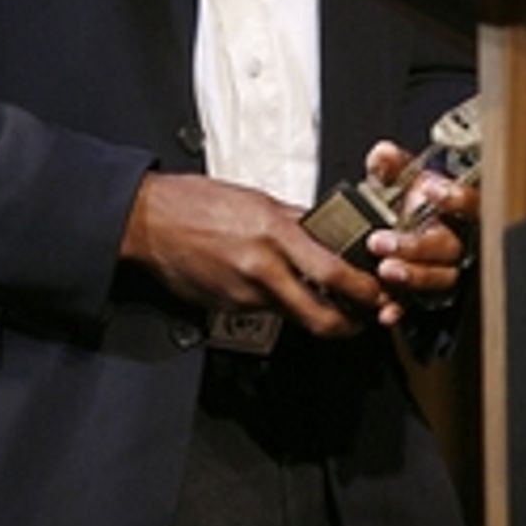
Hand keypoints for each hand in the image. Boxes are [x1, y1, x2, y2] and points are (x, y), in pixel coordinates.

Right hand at [121, 171, 385, 340]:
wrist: (148, 221)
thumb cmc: (195, 202)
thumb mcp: (257, 200)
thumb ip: (295, 220)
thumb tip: (326, 231)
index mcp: (274, 234)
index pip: (334, 273)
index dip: (364, 291)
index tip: (377, 293)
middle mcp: (262, 269)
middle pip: (320, 316)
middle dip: (349, 325)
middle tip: (362, 320)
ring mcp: (244, 294)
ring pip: (293, 313)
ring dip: (311, 310)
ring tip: (317, 296)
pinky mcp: (228, 307)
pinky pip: (263, 310)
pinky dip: (276, 302)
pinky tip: (269, 285)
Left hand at [362, 138, 479, 327]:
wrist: (398, 234)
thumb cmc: (410, 205)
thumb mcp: (401, 181)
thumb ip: (392, 166)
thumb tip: (384, 154)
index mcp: (457, 213)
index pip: (475, 206)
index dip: (459, 199)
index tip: (432, 189)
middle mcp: (456, 244)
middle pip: (450, 249)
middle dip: (417, 246)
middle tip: (381, 241)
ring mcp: (444, 271)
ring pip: (440, 279)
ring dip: (413, 276)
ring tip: (385, 270)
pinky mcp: (427, 296)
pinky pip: (419, 307)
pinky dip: (402, 309)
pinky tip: (388, 311)